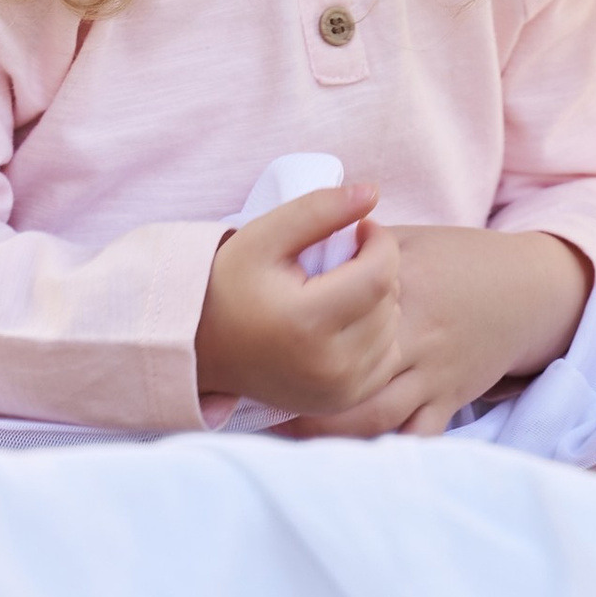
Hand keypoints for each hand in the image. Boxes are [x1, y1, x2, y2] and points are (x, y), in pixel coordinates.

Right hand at [195, 180, 401, 416]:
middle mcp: (328, 366)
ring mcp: (337, 391)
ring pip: (393, 330)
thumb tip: (373, 192)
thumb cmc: (230, 284)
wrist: (202, 348)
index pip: (380, 274)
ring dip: (379, 302)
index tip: (359, 229)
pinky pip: (387, 360)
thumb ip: (318, 208)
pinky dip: (376, 335)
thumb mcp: (264, 236)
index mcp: (307, 323)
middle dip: (377, 269)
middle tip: (342, 259)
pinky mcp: (341, 404)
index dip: (380, 241)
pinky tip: (344, 320)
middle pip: (389, 301)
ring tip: (340, 288)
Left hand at [288, 227, 591, 441]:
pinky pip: (416, 436)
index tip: (254, 346)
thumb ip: (359, 247)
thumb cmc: (459, 259)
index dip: (297, 332)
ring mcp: (432, 373)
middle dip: (302, 398)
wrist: (527, 290)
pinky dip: (383, 449)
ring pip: (375, 417)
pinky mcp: (449, 399)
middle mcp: (413, 336)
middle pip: (349, 378)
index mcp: (398, 289)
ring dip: (331, 433)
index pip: (341, 312)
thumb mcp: (410, 241)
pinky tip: (348, 458)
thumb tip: (307, 245)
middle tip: (259, 407)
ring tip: (290, 437)